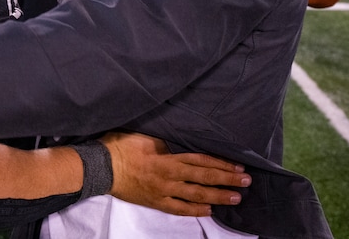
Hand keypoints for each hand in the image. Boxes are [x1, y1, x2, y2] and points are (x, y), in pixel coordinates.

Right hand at [102, 132, 250, 216]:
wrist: (102, 166)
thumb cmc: (121, 146)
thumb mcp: (145, 136)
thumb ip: (165, 141)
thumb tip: (180, 140)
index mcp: (168, 157)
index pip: (201, 161)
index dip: (220, 164)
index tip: (238, 166)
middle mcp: (170, 175)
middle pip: (204, 178)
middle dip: (227, 180)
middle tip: (246, 181)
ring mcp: (163, 191)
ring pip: (196, 196)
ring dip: (217, 197)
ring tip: (235, 198)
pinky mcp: (155, 201)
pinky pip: (178, 208)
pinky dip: (194, 210)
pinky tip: (208, 211)